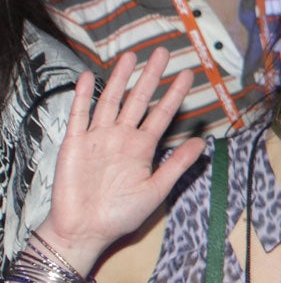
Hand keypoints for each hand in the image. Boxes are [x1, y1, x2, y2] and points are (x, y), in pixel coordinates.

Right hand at [44, 49, 202, 267]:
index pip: (162, 115)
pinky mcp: (74, 144)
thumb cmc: (120, 215)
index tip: (188, 74)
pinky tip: (88, 76)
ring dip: (119, 79)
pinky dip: (82, 96)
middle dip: (150, 77)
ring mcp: (97, 138)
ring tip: (131, 56)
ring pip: (110, 101)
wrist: (84, 230)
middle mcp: (121, 138)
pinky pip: (78, 115)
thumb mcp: (156, 190)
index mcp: (142, 148)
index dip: (174, 95)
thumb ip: (177, 165)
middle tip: (164, 51)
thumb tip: (204, 142)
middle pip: (138, 100)